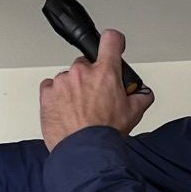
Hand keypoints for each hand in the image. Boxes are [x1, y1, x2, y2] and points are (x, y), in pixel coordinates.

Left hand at [39, 30, 153, 150]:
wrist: (84, 151)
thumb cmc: (105, 133)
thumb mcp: (134, 113)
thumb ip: (141, 96)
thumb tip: (143, 93)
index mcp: (105, 72)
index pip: (111, 40)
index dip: (113, 41)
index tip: (112, 44)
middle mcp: (82, 72)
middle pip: (86, 64)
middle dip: (90, 78)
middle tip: (95, 98)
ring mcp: (62, 81)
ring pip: (68, 78)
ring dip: (73, 89)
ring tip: (79, 111)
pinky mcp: (47, 93)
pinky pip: (50, 88)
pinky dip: (56, 97)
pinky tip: (65, 111)